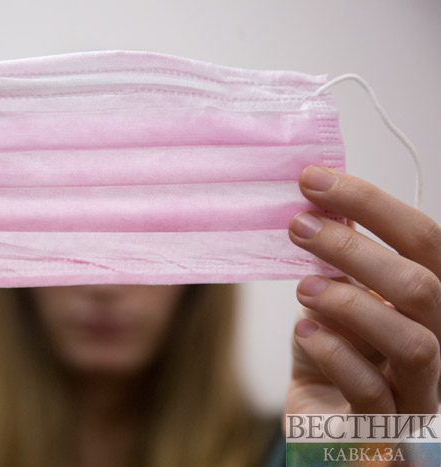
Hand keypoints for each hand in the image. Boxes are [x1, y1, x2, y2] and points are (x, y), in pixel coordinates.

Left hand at [285, 165, 440, 423]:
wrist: (323, 423)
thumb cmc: (332, 356)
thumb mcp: (332, 300)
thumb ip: (337, 262)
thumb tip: (321, 203)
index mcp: (425, 300)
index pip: (422, 241)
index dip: (371, 203)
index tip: (313, 180)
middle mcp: (436, 339)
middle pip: (421, 286)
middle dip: (356, 248)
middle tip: (298, 227)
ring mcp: (418, 388)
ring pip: (413, 342)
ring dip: (351, 304)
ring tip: (303, 288)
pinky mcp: (389, 428)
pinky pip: (374, 392)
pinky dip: (336, 355)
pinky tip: (305, 333)